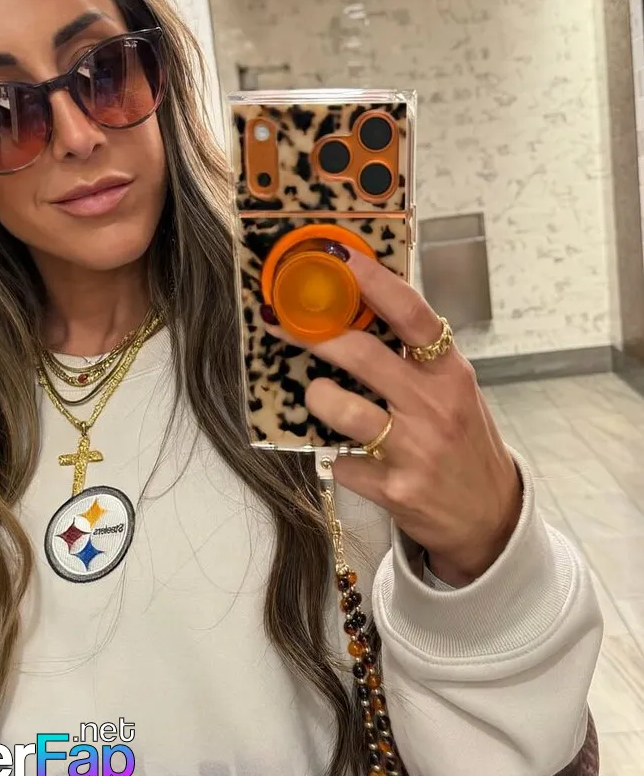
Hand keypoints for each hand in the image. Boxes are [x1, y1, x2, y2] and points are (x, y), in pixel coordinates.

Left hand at [267, 247, 521, 586]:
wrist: (489, 517)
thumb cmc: (465, 443)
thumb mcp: (455, 392)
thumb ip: (417, 358)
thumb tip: (362, 311)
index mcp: (451, 373)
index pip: (413, 315)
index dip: (374, 282)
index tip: (340, 258)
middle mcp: (435, 407)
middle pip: (363, 357)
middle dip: (317, 335)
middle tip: (286, 324)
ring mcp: (415, 450)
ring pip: (342, 410)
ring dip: (318, 398)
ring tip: (319, 396)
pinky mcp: (394, 489)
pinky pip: (342, 462)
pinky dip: (337, 457)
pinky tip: (349, 458)